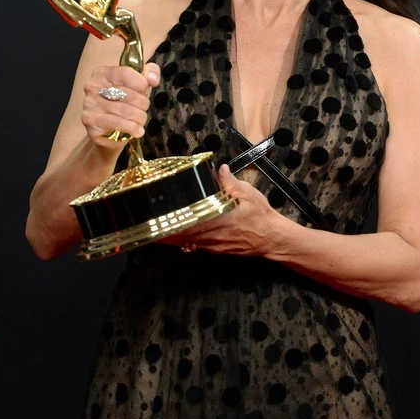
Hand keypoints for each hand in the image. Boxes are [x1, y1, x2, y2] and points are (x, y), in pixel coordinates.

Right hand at [81, 63, 159, 147]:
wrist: (109, 129)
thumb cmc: (125, 102)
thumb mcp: (139, 82)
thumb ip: (149, 72)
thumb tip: (152, 78)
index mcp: (102, 73)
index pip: (126, 73)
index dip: (142, 83)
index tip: (145, 90)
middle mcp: (92, 87)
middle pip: (128, 94)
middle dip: (143, 103)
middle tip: (143, 108)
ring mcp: (89, 104)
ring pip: (125, 110)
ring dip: (140, 117)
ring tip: (141, 119)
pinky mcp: (91, 122)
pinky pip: (118, 124)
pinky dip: (132, 128)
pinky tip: (137, 130)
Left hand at [165, 164, 282, 256]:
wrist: (272, 238)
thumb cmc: (261, 216)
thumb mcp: (248, 194)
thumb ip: (231, 182)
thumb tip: (220, 169)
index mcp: (218, 220)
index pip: (189, 223)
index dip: (171, 223)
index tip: (158, 219)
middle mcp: (212, 235)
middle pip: (182, 236)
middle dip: (164, 232)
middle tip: (147, 226)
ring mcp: (213, 245)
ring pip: (186, 243)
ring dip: (171, 238)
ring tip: (154, 233)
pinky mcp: (216, 249)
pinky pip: (195, 247)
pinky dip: (183, 243)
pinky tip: (175, 239)